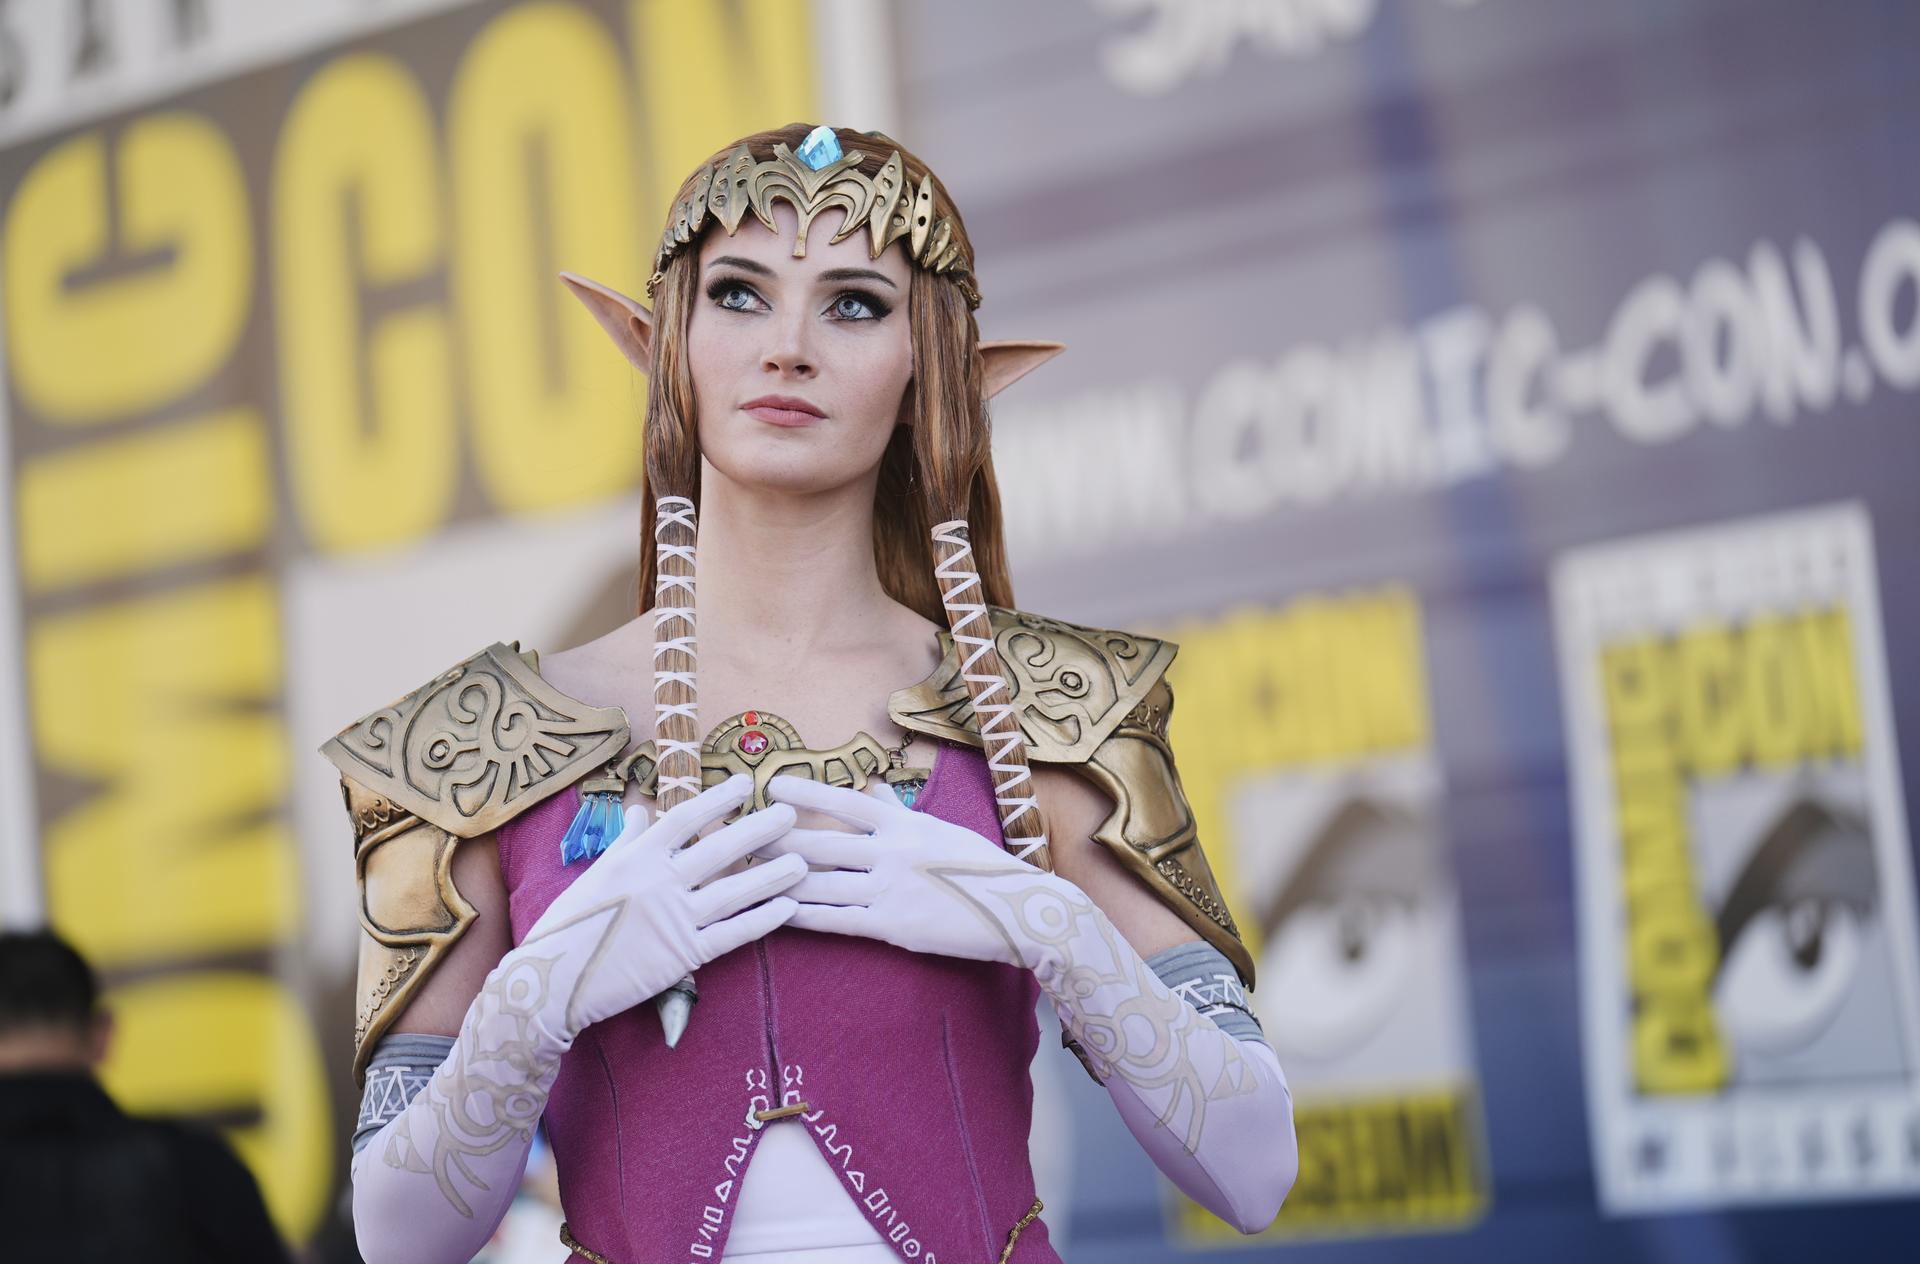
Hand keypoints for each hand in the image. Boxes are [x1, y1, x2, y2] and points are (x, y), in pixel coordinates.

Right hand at [512, 772, 805, 1046]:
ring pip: (734, 892)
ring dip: (772, 876)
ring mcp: (673, 919)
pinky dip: (761, 920)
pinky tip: (787, 908)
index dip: (718, 799)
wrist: (551, 983)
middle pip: (720, 850)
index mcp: (636, 858)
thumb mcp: (594, 874)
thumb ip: (626, 842)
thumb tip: (642, 811)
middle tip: (790, 815)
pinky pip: (731, 935)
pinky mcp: (682, 956)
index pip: (685, 818)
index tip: (745, 783)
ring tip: (802, 862)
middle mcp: (659, 882)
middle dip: (759, 830)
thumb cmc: (569, 926)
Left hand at [756, 774, 1080, 970]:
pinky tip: (776, 912)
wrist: (1017, 911)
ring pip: (821, 882)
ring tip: (745, 872)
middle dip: (776, 839)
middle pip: (821, 843)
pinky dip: (802, 915)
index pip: (846, 802)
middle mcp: (893, 852)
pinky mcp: (892, 926)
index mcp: (905, 824)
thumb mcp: (941, 830)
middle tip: (740, 833)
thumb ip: (899, 813)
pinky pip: (836, 920)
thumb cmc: (979, 868)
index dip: (806, 793)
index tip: (772, 784)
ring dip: (780, 878)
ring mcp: (890, 890)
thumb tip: (870, 792)